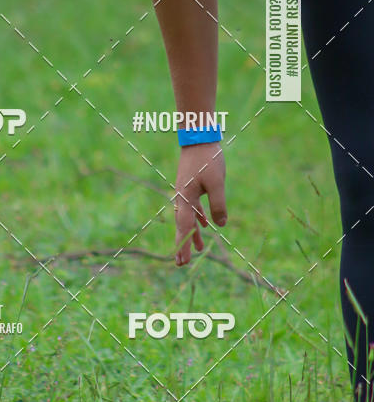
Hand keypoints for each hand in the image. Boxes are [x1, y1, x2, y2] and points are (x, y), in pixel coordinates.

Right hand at [174, 142, 226, 265]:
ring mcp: (186, 191)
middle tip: (181, 263)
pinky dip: (198, 218)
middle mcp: (182, 197)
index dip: (183, 245)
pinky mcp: (192, 186)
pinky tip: (206, 226)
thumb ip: (218, 205)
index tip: (181, 261)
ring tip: (197, 249)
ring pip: (188, 217)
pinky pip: (194, 207)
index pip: (184, 227)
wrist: (199, 138)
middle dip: (183, 244)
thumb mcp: (217, 183)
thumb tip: (220, 225)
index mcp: (185, 197)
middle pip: (182, 225)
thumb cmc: (208, 159)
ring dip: (192, 233)